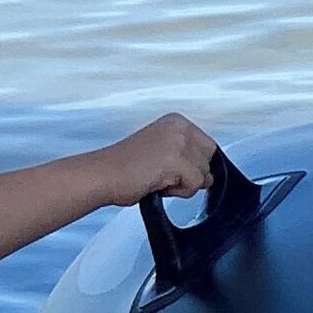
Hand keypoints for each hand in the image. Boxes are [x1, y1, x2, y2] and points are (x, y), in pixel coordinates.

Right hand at [103, 112, 217, 204]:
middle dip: (191, 174)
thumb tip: (210, 178)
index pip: (208, 146)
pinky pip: (194, 184)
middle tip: (162, 174)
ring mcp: (178, 142)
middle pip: (209, 160)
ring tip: (158, 178)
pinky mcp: (176, 160)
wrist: (103, 174)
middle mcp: (180, 127)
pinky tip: (158, 184)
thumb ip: (187, 159)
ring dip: (183, 184)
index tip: (169, 167)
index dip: (193, 164)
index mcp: (177, 121)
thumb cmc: (125, 167)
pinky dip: (178, 192)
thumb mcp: (162, 153)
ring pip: (203, 174)